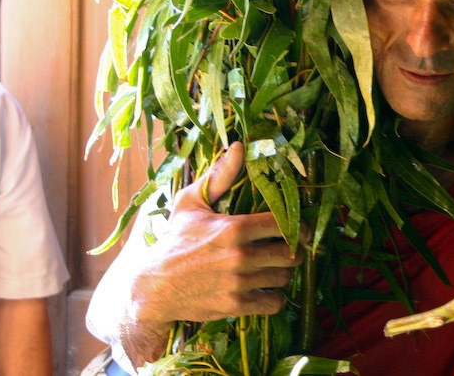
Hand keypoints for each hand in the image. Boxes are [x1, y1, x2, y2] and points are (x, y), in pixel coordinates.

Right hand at [87, 141, 305, 366]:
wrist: (152, 287)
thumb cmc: (174, 240)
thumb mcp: (191, 203)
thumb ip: (219, 176)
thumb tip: (239, 146)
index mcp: (235, 227)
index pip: (285, 224)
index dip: (299, 227)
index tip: (301, 229)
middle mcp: (240, 255)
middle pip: (291, 254)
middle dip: (296, 251)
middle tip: (291, 249)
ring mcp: (238, 283)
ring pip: (284, 278)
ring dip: (285, 273)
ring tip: (277, 267)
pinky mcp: (235, 306)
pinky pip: (274, 303)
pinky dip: (275, 297)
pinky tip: (267, 289)